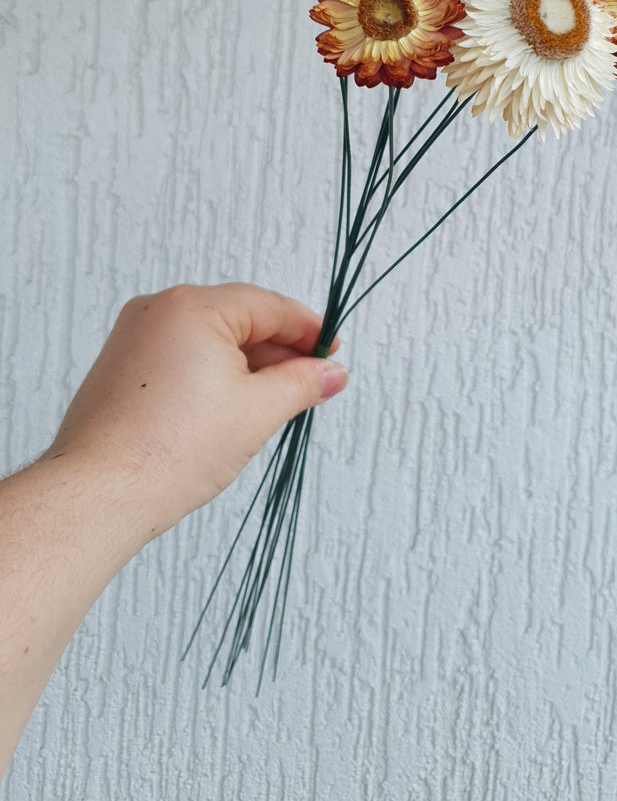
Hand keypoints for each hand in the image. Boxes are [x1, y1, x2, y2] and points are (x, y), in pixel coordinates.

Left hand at [45, 283, 348, 541]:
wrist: (100, 494)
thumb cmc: (167, 450)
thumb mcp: (257, 411)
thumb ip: (302, 383)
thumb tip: (331, 372)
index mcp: (192, 306)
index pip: (269, 307)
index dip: (309, 331)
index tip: (332, 354)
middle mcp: (158, 311)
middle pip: (239, 319)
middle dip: (279, 353)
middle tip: (311, 385)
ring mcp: (135, 338)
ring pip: (211, 340)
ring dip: (247, 367)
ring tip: (273, 405)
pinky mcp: (122, 368)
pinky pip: (182, 357)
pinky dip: (213, 376)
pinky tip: (230, 409)